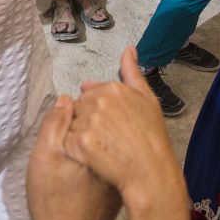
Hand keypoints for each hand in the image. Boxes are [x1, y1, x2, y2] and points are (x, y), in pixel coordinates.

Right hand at [22, 95, 120, 219]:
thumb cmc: (51, 200)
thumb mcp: (44, 156)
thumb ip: (55, 124)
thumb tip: (67, 99)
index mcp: (98, 143)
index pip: (94, 109)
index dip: (75, 111)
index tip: (65, 121)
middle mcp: (117, 155)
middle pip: (107, 124)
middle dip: (90, 122)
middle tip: (70, 139)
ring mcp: (121, 172)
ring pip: (110, 142)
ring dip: (97, 139)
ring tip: (75, 156)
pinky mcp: (120, 186)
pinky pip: (113, 160)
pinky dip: (103, 157)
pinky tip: (84, 171)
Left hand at [64, 47, 184, 201]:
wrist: (151, 172)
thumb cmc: (152, 137)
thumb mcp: (147, 99)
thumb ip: (133, 72)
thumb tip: (128, 48)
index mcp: (113, 88)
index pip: (90, 92)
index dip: (99, 111)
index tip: (112, 125)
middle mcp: (98, 100)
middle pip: (79, 107)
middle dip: (88, 121)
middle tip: (108, 139)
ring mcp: (87, 121)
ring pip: (72, 124)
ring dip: (81, 136)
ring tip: (103, 149)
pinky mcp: (79, 142)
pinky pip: (67, 142)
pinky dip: (76, 151)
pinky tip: (93, 157)